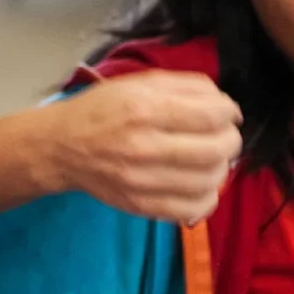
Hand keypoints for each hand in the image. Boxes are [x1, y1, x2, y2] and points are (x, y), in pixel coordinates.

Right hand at [45, 72, 242, 222]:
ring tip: (213, 158)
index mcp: (145, 109)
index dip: (229, 112)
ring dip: (222, 168)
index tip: (228, 112)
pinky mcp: (141, 207)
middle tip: (225, 134)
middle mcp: (145, 147)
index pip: (210, 115)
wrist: (63, 147)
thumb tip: (223, 102)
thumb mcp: (140, 83)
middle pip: (214, 150)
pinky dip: (208, 197)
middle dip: (231, 140)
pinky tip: (201, 182)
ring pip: (208, 182)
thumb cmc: (102, 109)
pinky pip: (192, 209)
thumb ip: (185, 86)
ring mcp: (143, 182)